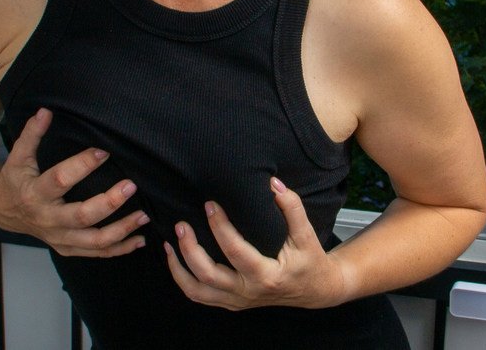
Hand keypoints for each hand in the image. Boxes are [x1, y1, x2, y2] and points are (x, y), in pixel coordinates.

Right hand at [0, 108, 149, 255]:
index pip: (60, 180)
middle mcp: (49, 219)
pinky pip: (96, 253)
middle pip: (82, 215)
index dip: (82, 165)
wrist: (3, 213)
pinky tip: (139, 239)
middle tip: (131, 185)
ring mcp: (60, 238)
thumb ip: (32, 134)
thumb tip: (46, 111)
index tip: (104, 151)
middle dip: (109, 202)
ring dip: (121, 230)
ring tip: (144, 216)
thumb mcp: (19, 157)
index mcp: (36, 194)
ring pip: (94, 240)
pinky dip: (119, 249)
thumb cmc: (16, 181)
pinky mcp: (68, 248)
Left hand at [164, 177, 344, 309]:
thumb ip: (292, 207)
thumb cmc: (309, 259)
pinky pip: (200, 296)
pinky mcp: (231, 302)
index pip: (236, 252)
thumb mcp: (307, 234)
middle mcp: (248, 291)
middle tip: (181, 224)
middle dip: (190, 249)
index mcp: (267, 275)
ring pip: (198, 291)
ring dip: (179, 268)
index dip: (220, 227)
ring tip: (170, 242)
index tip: (210, 205)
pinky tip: (175, 259)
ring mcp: (237, 300)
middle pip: (209, 275)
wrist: (315, 290)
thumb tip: (273, 184)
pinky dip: (183, 279)